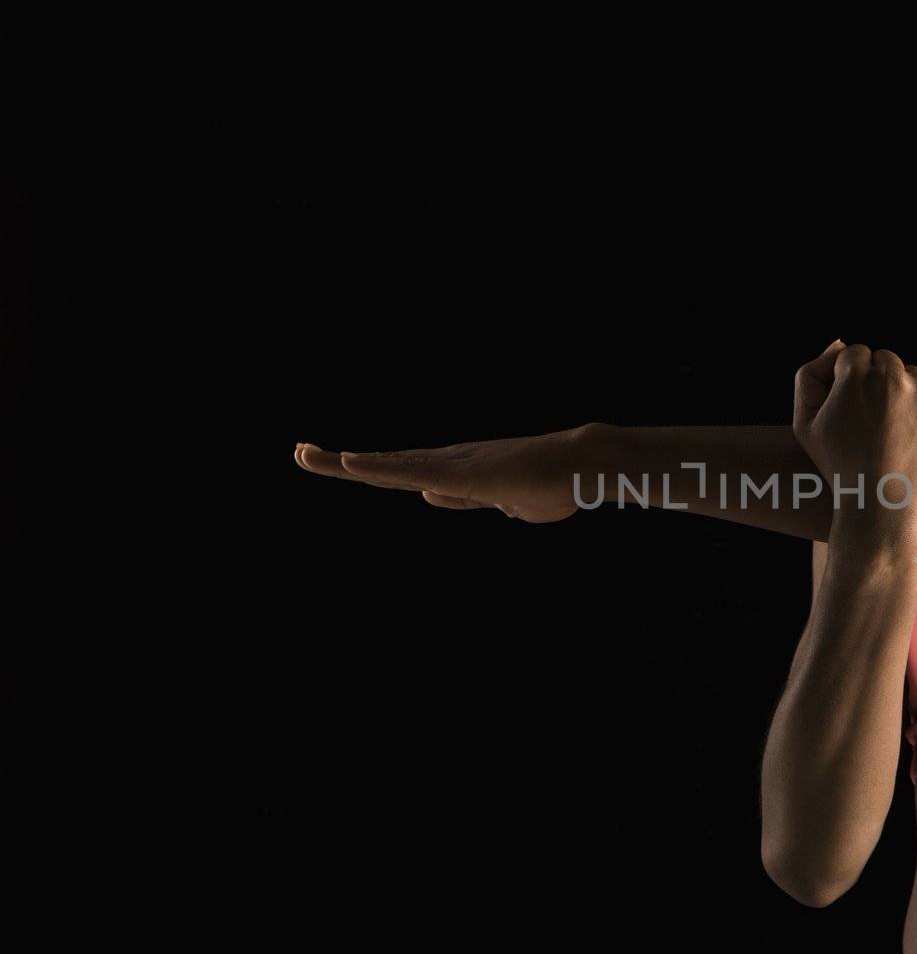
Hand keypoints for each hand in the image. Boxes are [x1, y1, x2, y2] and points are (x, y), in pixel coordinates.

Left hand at [293, 428, 587, 522]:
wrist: (580, 468)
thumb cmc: (548, 485)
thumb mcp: (499, 502)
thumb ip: (464, 499)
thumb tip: (429, 495)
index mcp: (454, 473)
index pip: (399, 473)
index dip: (366, 469)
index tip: (333, 461)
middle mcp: (446, 463)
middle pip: (384, 465)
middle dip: (338, 462)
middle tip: (299, 452)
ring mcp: (452, 466)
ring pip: (389, 466)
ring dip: (345, 463)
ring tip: (304, 455)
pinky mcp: (461, 474)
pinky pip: (412, 471)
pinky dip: (379, 467)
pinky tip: (350, 463)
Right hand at [792, 340, 916, 520]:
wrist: (886, 508)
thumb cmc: (840, 467)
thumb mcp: (805, 424)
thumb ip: (811, 375)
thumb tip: (838, 344)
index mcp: (857, 375)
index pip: (855, 354)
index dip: (850, 381)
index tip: (851, 409)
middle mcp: (894, 377)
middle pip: (886, 362)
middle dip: (878, 383)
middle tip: (872, 423)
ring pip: (914, 379)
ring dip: (904, 397)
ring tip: (893, 437)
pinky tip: (913, 443)